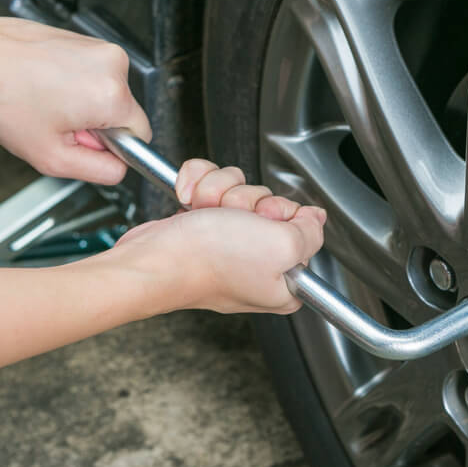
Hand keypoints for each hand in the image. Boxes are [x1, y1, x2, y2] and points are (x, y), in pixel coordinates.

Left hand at [0, 17, 150, 184]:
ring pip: (108, 94)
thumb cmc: (3, 98)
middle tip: (57, 123)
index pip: (141, 135)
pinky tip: (46, 86)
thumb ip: (100, 171)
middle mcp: (114, 64)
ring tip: (47, 102)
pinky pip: (94, 76)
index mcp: (112, 95)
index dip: (112, 147)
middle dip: (95, 125)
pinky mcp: (86, 40)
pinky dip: (74, 85)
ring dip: (83, 105)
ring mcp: (100, 47)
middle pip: (123, 113)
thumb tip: (119, 168)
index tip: (83, 141)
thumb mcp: (53, 158)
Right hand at [108, 159, 325, 313]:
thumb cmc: (209, 262)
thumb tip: (315, 219)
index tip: (269, 222)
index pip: (303, 229)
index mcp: (283, 281)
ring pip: (239, 191)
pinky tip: (189, 203)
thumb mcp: (283, 246)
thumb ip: (310, 232)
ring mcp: (227, 244)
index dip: (286, 217)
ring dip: (219, 192)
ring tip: (206, 213)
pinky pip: (210, 185)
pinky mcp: (201, 225)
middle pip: (270, 205)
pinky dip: (197, 185)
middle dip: (248, 200)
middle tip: (234, 219)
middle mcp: (257, 264)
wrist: (153, 260)